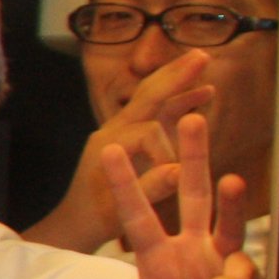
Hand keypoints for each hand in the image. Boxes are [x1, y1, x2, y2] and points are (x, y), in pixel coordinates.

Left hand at [27, 52, 211, 253]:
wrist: (75, 221)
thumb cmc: (97, 218)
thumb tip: (181, 170)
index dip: (168, 151)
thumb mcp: (123, 210)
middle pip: (147, 96)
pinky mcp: (131, 136)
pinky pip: (156, 111)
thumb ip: (151, 189)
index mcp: (108, 145)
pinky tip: (202, 92)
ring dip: (177, 80)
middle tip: (201, 56)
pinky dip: (178, 99)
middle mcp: (113, 130)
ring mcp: (121, 130)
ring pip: (151, 98)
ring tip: (203, 62)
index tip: (178, 175)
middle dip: (174, 76)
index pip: (148, 132)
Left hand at [111, 113, 265, 278]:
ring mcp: (222, 264)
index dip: (127, 185)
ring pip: (227, 218)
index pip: (139, 216)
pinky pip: (250, 266)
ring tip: (231, 181)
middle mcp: (189, 255)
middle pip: (189, 197)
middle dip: (191, 158)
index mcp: (156, 265)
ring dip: (230, 198)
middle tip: (191, 118)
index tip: (111, 151)